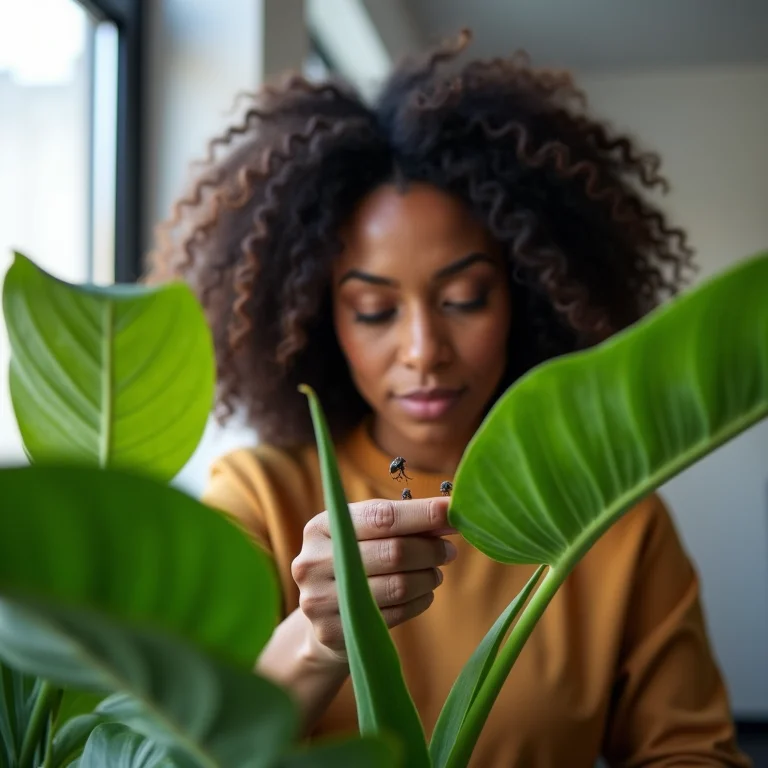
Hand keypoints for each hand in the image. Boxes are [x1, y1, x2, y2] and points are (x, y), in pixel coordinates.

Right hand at [291, 497, 457, 655]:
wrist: (319, 616)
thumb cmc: (352, 562)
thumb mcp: (363, 534)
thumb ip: (399, 523)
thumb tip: (447, 515)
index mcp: (322, 527)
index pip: (382, 517)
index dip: (423, 514)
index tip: (452, 512)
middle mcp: (314, 561)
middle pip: (393, 552)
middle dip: (430, 550)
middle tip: (449, 550)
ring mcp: (319, 600)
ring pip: (398, 586)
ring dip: (428, 577)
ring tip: (435, 573)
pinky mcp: (333, 632)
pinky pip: (394, 615)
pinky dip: (419, 601)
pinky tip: (422, 594)